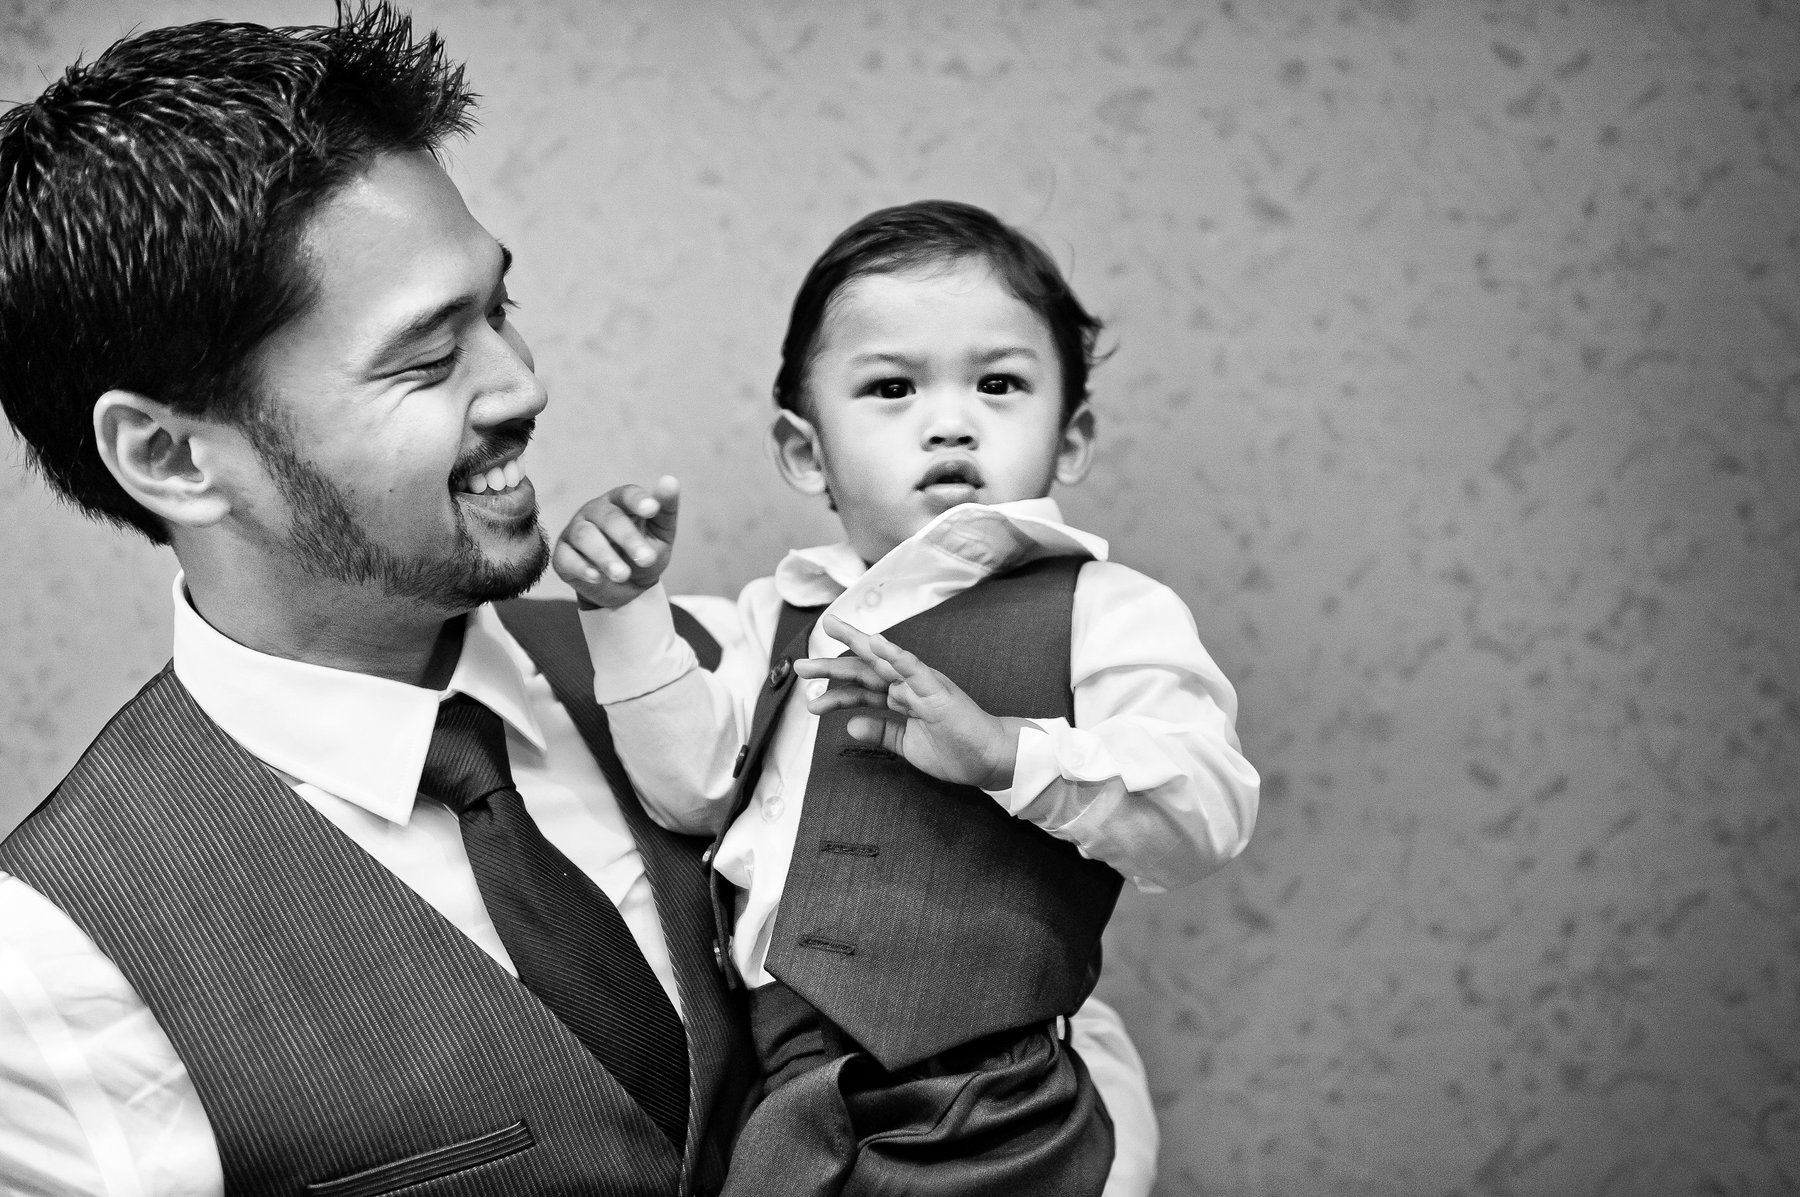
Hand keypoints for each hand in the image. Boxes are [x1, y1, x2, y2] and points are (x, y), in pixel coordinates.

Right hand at [553, 476, 679, 608]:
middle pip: (608, 518)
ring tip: (623, 575)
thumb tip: (670, 480)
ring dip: (605, 556)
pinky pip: (566, 558)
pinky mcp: (562, 556)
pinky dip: (581, 567)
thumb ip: (665, 509)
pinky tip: (596, 577)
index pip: (627, 494)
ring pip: (585, 536)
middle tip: (646, 559)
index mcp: (620, 502)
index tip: (653, 509)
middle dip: (628, 538)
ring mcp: (576, 532)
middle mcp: (595, 512)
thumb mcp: (661, 534)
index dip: (638, 500)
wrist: (627, 591)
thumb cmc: (643, 554)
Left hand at [794, 613, 1022, 790]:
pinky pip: (915, 669)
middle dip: (832, 667)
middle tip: (800, 666)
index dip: (835, 688)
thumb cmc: (957, 750)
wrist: (992, 760)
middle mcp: (909, 686)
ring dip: (856, 648)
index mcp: (902, 698)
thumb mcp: (908, 745)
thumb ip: (881, 732)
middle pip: (865, 671)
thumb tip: (851, 725)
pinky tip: (876, 643)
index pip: (862, 688)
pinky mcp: (938, 692)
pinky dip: (895, 655)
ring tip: (830, 633)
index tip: (809, 691)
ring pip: (884, 661)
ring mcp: (922, 686)